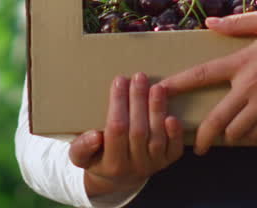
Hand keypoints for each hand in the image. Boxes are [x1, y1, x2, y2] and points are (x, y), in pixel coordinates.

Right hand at [68, 73, 183, 197]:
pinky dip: (175, 133)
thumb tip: (94, 136)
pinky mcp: (167, 162)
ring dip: (157, 110)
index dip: (118, 104)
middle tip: (139, 77)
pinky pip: (174, 149)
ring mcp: (153, 164)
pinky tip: (172, 115)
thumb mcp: (81, 157)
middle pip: (138, 130)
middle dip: (138, 101)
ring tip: (156, 87)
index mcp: (112, 164)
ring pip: (157, 137)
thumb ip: (82, 147)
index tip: (119, 81)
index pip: (116, 129)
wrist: (119, 178)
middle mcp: (135, 166)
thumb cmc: (98, 159)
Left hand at [158, 7, 256, 154]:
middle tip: (197, 146)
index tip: (161, 91)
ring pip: (237, 132)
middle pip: (216, 119)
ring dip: (229, 136)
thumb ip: (237, 23)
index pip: (202, 75)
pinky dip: (251, 136)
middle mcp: (250, 87)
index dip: (178, 84)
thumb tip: (210, 23)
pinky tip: (249, 132)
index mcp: (243, 61)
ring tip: (226, 136)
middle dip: (203, 137)